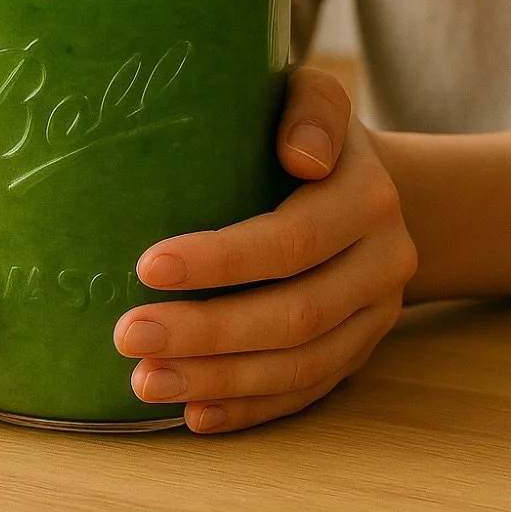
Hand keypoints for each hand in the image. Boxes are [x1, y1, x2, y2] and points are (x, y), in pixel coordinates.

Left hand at [113, 66, 417, 433]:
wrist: (371, 185)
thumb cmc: (308, 133)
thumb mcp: (313, 96)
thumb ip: (309, 110)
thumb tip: (300, 155)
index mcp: (366, 197)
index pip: (293, 240)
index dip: (223, 260)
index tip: (148, 267)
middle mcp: (383, 262)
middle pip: (295, 315)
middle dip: (208, 333)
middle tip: (128, 336)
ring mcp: (375, 315)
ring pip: (301, 365)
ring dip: (220, 381)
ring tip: (145, 381)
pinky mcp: (359, 352)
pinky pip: (306, 392)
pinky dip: (249, 409)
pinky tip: (193, 415)